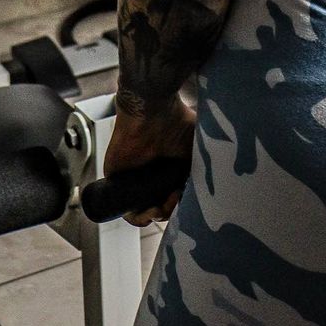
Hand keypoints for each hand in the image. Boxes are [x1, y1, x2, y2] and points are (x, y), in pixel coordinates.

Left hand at [103, 94, 195, 227]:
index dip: (179, 204)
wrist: (152, 109)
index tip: (183, 197)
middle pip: (158, 206)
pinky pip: (125, 207)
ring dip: (154, 216)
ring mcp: (133, 178)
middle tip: (173, 201)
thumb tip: (209, 190)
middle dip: (167, 211)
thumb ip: (201, 168)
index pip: (172, 197)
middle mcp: (151, 174)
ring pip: (142, 210)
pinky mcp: (116, 180)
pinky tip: (149, 212)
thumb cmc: (177, 122)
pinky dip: (136, 217)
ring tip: (161, 208)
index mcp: (168, 168)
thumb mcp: (196, 148)